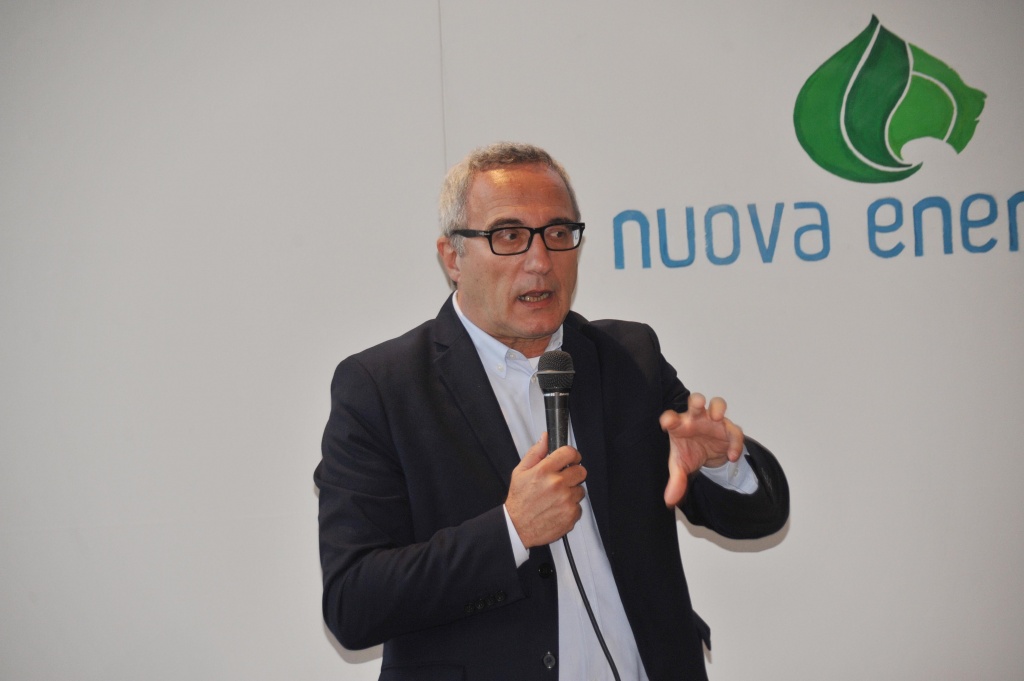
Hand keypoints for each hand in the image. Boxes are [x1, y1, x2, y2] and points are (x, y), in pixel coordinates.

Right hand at [505, 433, 586, 547]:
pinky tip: (558, 508)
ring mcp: (566, 500)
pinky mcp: (571, 515)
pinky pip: (579, 506)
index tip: (571, 459)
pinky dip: (570, 508)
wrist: (517, 527)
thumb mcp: (520, 472)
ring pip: (580, 490)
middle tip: (563, 480)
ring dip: (572, 492)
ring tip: (556, 497)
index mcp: (544, 471)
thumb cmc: (519, 501)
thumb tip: (545, 438)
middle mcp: (557, 484)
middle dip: (574, 473)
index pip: (569, 453)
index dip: (572, 455)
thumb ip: (535, 453)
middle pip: (581, 470)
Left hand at [660, 393, 743, 507]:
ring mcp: (714, 421)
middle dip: (697, 401)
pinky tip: (732, 457)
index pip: (671, 417)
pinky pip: (735, 431)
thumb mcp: (681, 467)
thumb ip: (676, 481)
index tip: (666, 423)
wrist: (708, 455)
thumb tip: (669, 502)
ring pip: (717, 404)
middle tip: (698, 404)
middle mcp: (696, 419)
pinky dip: (735, 442)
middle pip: (696, 402)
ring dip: (718, 408)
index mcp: (679, 425)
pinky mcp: (729, 429)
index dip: (668, 418)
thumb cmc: (689, 452)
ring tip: (717, 417)